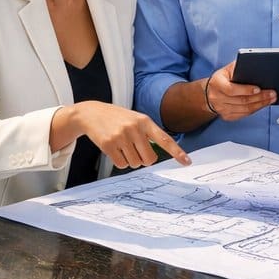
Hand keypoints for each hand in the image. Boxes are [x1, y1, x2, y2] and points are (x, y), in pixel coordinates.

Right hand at [62, 102, 189, 169]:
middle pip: (149, 159)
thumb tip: (152, 158)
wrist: (92, 113)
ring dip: (130, 160)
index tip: (187, 162)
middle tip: (136, 151)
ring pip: (135, 163)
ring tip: (122, 146)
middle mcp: (135, 128)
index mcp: (145, 121)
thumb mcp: (135, 119)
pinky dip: (120, 162)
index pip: (165, 139)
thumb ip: (147, 134)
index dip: (176, 152)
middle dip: (144, 160)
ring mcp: (121, 136)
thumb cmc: (118, 118)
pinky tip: (114, 149)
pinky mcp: (109, 145)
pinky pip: (121, 165)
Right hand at [204, 61, 275, 120]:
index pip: (231, 89)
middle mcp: (217, 98)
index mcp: (216, 84)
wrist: (210, 92)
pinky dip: (255, 110)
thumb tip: (255, 65)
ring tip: (271, 99)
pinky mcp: (226, 116)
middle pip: (241, 101)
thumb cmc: (222, 78)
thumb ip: (238, 67)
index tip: (259, 88)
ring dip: (260, 104)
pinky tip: (263, 104)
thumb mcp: (227, 69)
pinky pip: (243, 115)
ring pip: (244, 109)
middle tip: (272, 93)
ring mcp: (221, 109)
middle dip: (259, 97)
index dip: (246, 90)